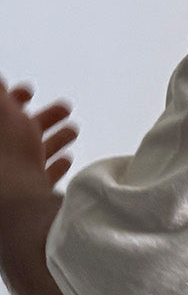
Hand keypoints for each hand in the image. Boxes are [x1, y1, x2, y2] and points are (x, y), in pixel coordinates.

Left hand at [0, 77, 78, 194]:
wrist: (18, 204)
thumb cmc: (7, 156)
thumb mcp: (2, 110)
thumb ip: (0, 93)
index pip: (2, 112)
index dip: (14, 98)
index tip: (30, 90)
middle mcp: (3, 155)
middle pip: (20, 132)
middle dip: (44, 118)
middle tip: (64, 109)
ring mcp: (14, 176)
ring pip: (35, 152)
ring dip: (56, 139)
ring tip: (73, 130)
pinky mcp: (31, 195)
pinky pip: (44, 177)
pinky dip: (56, 166)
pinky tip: (67, 159)